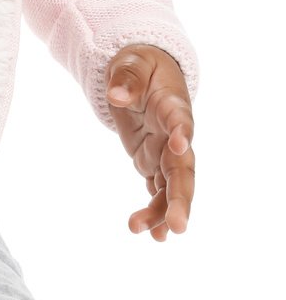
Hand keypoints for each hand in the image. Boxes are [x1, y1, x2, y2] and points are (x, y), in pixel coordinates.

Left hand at [106, 45, 194, 240]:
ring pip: (170, 186)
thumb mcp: (131, 62)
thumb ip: (126, 77)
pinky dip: (155, 210)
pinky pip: (157, 189)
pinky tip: (150, 233)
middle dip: (180, 198)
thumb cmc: (140, 65)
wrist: (145, 73)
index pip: (181, 120)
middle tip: (177, 226)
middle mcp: (175, 134)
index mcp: (172, 105)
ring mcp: (166, 151)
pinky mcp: (153, 160)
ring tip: (151, 236)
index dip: (182, 131)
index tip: (179, 144)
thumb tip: (117, 95)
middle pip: (183, 168)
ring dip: (163, 211)